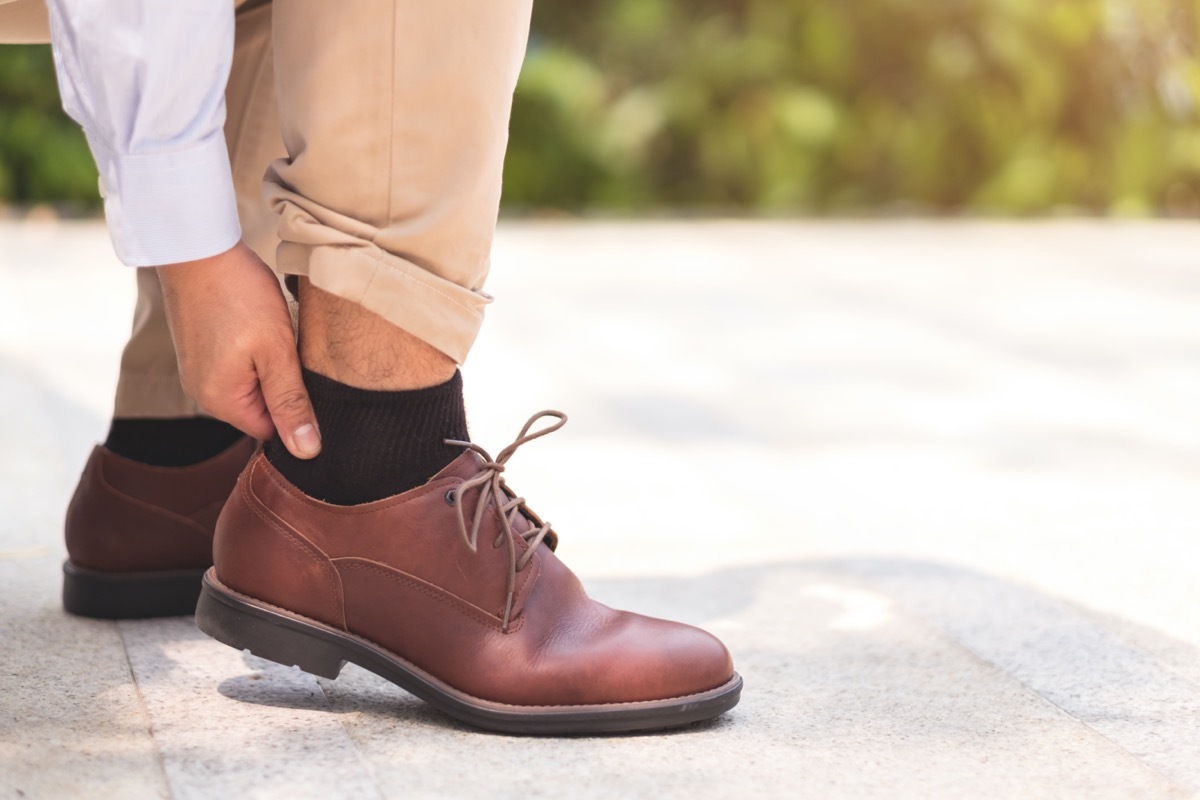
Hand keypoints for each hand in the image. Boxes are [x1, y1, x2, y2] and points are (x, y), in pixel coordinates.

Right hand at [156, 242, 321, 458]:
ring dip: (273, 367)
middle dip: (285, 388)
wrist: (197, 246)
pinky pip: (238, 366)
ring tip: (282, 338)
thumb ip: (291, 402)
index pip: (272, 431)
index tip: (316, 384)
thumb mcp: (277, 351)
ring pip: (252, 385)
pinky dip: (257, 353)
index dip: (299, 412)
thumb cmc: (239, 295)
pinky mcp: (201, 349)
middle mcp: (203, 393)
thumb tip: (307, 452)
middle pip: (261, 409)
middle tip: (300, 354)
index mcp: (221, 401)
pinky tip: (265, 329)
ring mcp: (199, 370)